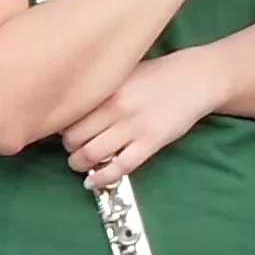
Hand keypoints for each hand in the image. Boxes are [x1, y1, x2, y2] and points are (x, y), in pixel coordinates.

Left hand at [62, 51, 226, 188]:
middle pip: (74, 138)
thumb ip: (99, 91)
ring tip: (81, 165)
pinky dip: (103, 178)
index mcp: (106, 89)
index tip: (62, 133)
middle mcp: (115, 107)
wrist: (194, 78)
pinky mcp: (150, 142)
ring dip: (80, 165)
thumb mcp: (122, 74)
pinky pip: (120, 167)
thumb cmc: (156, 75)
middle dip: (69, 149)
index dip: (60, 129)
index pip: (68, 116)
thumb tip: (71, 110)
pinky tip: (95, 181)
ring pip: (92, 155)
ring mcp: (133, 126)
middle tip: (72, 151)